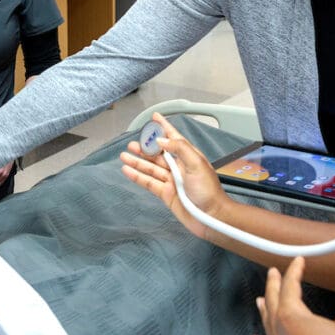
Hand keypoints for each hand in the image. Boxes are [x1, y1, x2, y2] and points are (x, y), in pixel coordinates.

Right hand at [119, 113, 231, 239]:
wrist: (210, 216)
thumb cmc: (208, 191)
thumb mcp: (196, 164)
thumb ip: (179, 149)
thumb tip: (161, 141)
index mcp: (188, 156)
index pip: (173, 137)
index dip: (164, 127)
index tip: (155, 117)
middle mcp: (178, 167)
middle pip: (158, 154)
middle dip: (145, 147)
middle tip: (132, 143)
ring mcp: (171, 180)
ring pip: (150, 167)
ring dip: (137, 161)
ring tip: (124, 155)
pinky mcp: (165, 193)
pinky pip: (148, 182)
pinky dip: (137, 176)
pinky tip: (127, 170)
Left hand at [249, 257, 334, 334]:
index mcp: (292, 317)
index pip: (290, 286)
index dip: (294, 271)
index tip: (298, 261)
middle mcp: (280, 332)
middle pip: (273, 302)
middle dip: (273, 285)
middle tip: (272, 273)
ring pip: (268, 324)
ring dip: (265, 309)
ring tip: (261, 299)